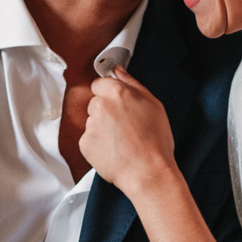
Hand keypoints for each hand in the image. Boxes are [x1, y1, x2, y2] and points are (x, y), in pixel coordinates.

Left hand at [79, 67, 177, 199]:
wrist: (148, 172)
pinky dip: (98, 144)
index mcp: (117, 92)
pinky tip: (114, 150)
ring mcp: (91, 125)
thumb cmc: (155, 141)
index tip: (118, 105)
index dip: (110, 94)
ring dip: (102, 128)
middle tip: (124, 126)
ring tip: (122, 141)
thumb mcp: (154, 105)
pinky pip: (88, 139)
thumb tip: (118, 70)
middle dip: (106, 112)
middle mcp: (101, 106)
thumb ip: (132, 83)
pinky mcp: (85, 143)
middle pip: (95, 102)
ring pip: (92, 121)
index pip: (99, 83)